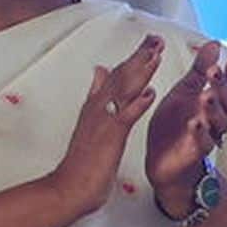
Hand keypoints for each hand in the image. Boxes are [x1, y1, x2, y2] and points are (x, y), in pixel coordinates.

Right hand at [54, 36, 163, 212]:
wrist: (69, 189)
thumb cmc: (83, 161)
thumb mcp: (90, 123)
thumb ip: (96, 96)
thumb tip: (100, 70)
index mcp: (96, 106)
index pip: (117, 76)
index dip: (134, 58)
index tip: (150, 43)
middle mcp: (98, 109)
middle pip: (121, 77)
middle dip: (140, 56)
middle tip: (157, 37)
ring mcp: (103, 122)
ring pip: (123, 91)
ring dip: (141, 71)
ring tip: (157, 53)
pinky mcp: (109, 138)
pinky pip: (124, 118)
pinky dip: (137, 105)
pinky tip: (151, 93)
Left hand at [143, 42, 226, 215]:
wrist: (162, 159)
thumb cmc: (175, 124)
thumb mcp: (184, 92)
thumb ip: (199, 70)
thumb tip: (214, 44)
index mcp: (215, 101)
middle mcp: (216, 118)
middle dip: (223, 86)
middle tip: (214, 72)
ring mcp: (209, 135)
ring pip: (219, 122)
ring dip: (214, 108)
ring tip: (207, 96)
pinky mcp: (196, 152)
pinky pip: (203, 143)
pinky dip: (200, 133)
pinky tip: (195, 123)